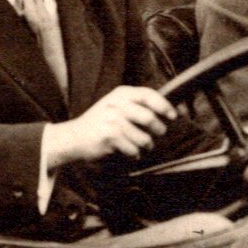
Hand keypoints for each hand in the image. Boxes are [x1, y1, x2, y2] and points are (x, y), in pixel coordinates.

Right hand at [41, 86, 174, 172]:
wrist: (73, 137)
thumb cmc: (100, 123)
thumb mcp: (116, 105)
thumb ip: (138, 105)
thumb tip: (169, 111)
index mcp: (121, 94)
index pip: (148, 95)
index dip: (164, 106)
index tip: (173, 115)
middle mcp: (116, 104)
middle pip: (149, 118)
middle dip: (158, 130)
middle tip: (157, 134)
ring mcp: (112, 120)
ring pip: (143, 138)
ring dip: (146, 146)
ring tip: (139, 146)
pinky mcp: (109, 137)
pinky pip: (133, 150)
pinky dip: (133, 154)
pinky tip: (126, 151)